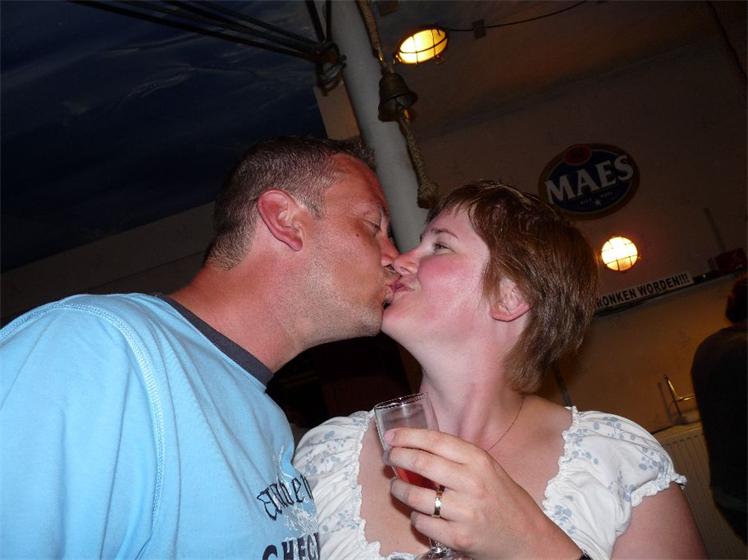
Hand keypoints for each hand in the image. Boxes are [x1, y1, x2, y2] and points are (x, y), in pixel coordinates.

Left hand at [384, 427, 580, 559]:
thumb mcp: (487, 469)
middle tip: (389, 458)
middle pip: (421, 463)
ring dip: (398, 489)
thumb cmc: (503, 499)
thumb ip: (458, 458)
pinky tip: (418, 513)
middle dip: (397, 458)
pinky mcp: (459, 537)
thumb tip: (417, 446)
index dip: (408, 436)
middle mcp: (472, 482)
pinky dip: (415, 517)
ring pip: (416, 496)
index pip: (436, 441)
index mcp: (479, 460)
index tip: (391, 436)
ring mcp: (465, 511)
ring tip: (395, 486)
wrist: (527, 538)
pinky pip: (422, 523)